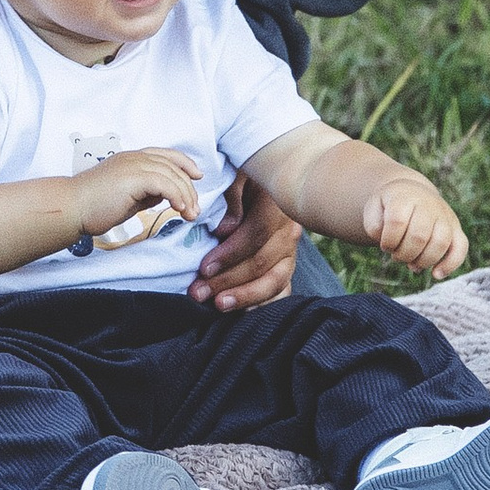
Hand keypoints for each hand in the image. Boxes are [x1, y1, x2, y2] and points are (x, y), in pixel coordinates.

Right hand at [73, 146, 204, 244]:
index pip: (165, 155)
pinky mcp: (133, 178)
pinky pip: (164, 184)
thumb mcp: (127, 197)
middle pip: (173, 166)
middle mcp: (134, 157)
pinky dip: (176, 196)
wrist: (72, 207)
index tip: (197, 176)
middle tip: (194, 209)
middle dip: (188, 188)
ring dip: (185, 195)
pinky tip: (178, 209)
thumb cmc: (94, 206)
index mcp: (131, 158)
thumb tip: (163, 196)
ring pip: (171, 175)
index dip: (184, 163)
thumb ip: (146, 192)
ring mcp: (133, 165)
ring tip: (190, 214)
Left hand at [189, 168, 303, 308]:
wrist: (270, 178)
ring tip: (218, 305)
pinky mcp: (286, 265)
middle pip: (263, 262)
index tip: (204, 267)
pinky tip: (243, 313)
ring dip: (245, 296)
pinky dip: (263, 302)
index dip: (230, 253)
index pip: (256, 234)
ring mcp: (290, 251)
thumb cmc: (245, 177)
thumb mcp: (236, 176)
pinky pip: (280, 289)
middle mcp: (289, 230)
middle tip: (198, 292)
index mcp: (276, 205)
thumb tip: (226, 229)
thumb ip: (231, 199)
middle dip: (228, 280)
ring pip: (274, 281)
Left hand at [359, 176, 467, 280]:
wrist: (411, 194)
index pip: (397, 222)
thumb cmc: (389, 207)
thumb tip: (386, 240)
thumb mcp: (373, 210)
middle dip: (404, 254)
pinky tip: (436, 274)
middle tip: (397, 256)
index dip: (388, 241)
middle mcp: (428, 204)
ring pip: (441, 243)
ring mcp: (444, 215)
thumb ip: (373, 226)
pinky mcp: (455, 228)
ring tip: (412, 265)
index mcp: (405, 197)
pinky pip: (461, 247)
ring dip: (423, 261)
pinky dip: (450, 264)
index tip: (384, 245)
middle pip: (419, 236)